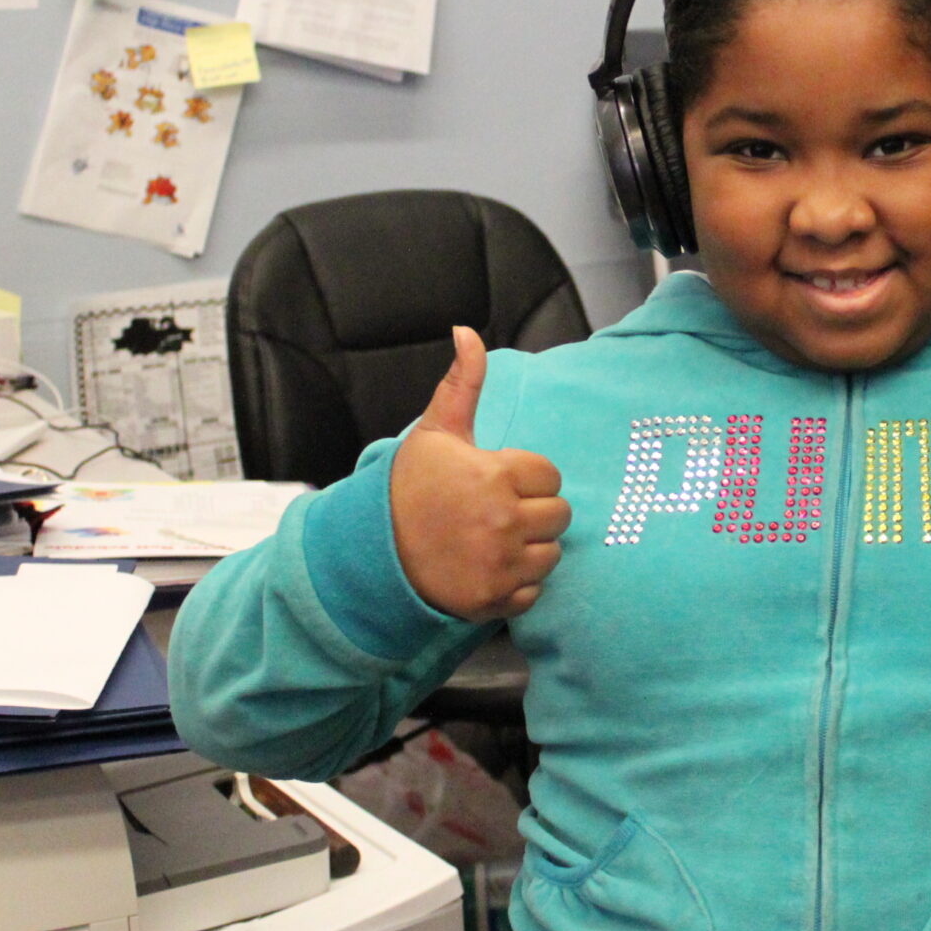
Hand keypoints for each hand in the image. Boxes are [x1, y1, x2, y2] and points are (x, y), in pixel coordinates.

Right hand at [389, 326, 569, 622]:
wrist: (371, 551)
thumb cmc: (408, 488)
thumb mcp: (435, 432)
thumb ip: (463, 382)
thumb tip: (467, 331)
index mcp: (496, 475)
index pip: (550, 476)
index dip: (526, 478)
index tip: (496, 482)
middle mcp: (504, 521)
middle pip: (559, 516)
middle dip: (534, 513)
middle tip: (497, 512)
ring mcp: (500, 564)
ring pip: (551, 554)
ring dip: (530, 549)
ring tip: (493, 540)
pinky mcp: (494, 599)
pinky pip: (534, 592)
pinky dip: (517, 584)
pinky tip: (488, 568)